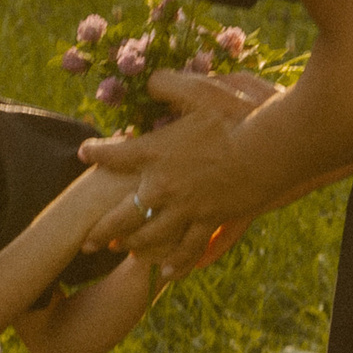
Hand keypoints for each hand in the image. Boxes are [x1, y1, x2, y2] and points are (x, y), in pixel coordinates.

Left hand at [80, 70, 277, 261]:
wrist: (268, 149)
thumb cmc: (236, 117)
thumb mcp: (201, 92)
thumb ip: (171, 84)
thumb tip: (151, 80)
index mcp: (155, 151)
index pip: (115, 154)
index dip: (97, 153)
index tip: (84, 154)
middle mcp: (162, 185)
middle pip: (122, 215)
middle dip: (102, 229)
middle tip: (87, 241)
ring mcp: (185, 207)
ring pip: (149, 236)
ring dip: (132, 245)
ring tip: (121, 251)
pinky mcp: (209, 221)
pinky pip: (187, 249)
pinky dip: (175, 262)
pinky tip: (165, 272)